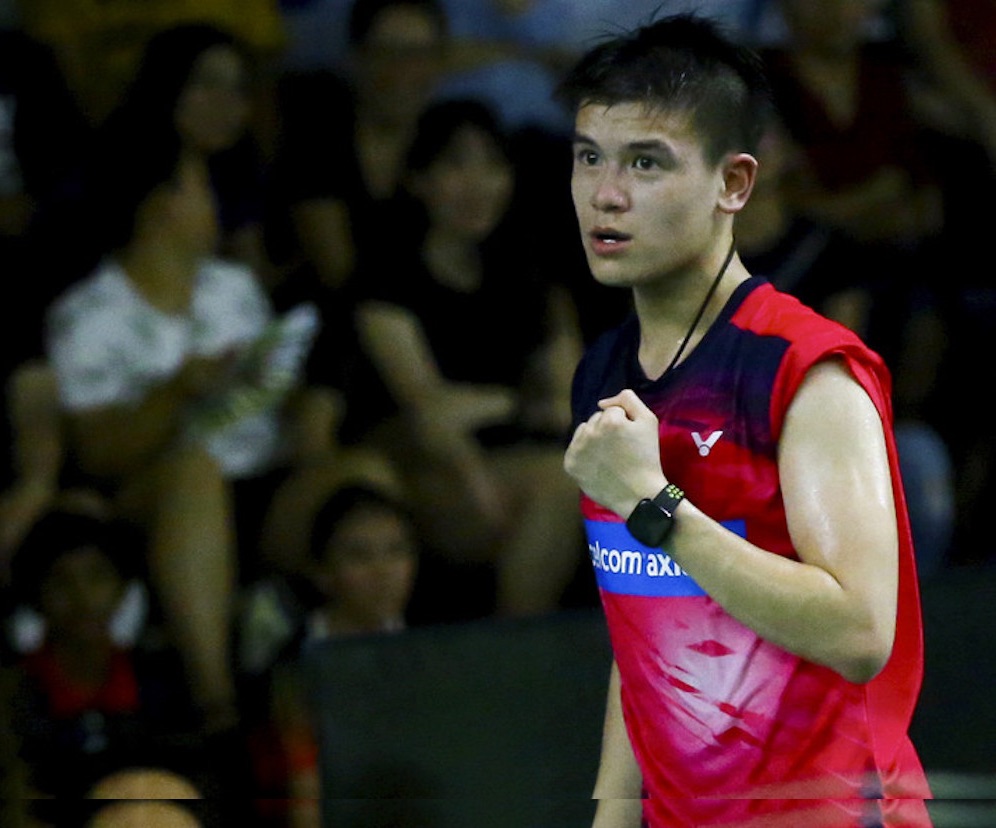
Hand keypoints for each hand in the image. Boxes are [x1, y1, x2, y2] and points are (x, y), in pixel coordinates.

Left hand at [563, 389, 666, 517]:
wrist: (639, 494)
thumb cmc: (647, 457)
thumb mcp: (648, 421)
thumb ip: (628, 400)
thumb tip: (602, 402)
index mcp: (609, 421)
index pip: (613, 411)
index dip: (624, 423)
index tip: (630, 439)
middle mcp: (589, 432)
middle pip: (596, 420)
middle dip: (607, 429)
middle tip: (620, 448)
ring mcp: (577, 449)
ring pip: (584, 431)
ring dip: (594, 438)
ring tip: (608, 455)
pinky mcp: (570, 464)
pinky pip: (575, 448)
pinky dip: (584, 453)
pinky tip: (597, 463)